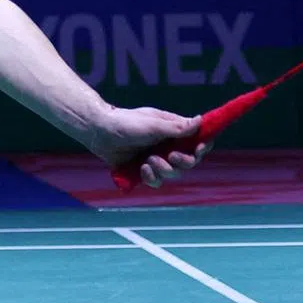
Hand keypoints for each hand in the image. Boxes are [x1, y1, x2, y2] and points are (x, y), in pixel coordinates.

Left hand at [84, 105, 209, 188]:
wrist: (100, 132)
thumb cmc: (127, 123)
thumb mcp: (153, 124)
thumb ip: (177, 127)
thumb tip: (200, 121)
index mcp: (174, 132)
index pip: (198, 141)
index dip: (202, 147)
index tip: (198, 149)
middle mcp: (168, 146)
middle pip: (190, 162)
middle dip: (183, 162)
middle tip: (171, 156)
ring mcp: (156, 159)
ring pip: (173, 174)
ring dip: (164, 169)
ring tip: (149, 160)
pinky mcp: (143, 170)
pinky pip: (156, 181)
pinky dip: (151, 177)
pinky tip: (142, 169)